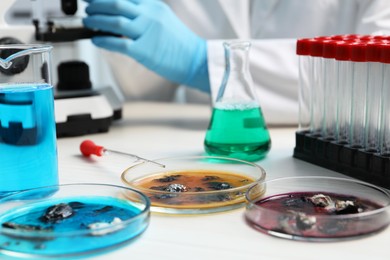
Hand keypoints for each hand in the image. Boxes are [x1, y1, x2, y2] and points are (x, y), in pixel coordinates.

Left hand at [82, 0, 209, 91]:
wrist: (195, 60)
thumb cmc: (180, 44)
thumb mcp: (164, 19)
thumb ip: (144, 14)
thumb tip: (122, 16)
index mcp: (154, 6)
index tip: (94, 0)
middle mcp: (150, 16)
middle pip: (116, 4)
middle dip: (97, 5)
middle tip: (87, 8)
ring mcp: (147, 32)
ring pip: (114, 22)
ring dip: (97, 21)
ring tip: (88, 22)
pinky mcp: (144, 50)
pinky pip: (118, 43)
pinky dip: (103, 41)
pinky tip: (96, 41)